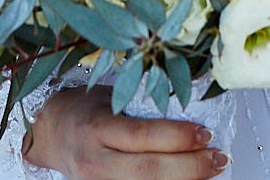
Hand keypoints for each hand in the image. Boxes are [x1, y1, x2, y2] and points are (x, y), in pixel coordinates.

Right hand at [23, 86, 226, 178]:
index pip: (142, 136)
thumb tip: (195, 112)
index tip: (205, 133)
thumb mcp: (112, 98)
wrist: (52, 133)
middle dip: (190, 167)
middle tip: (217, 158)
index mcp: (97, 127)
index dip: (177, 137)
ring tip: (210, 172)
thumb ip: (145, 107)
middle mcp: (94, 159)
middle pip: (148, 171)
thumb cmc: (86, 109)